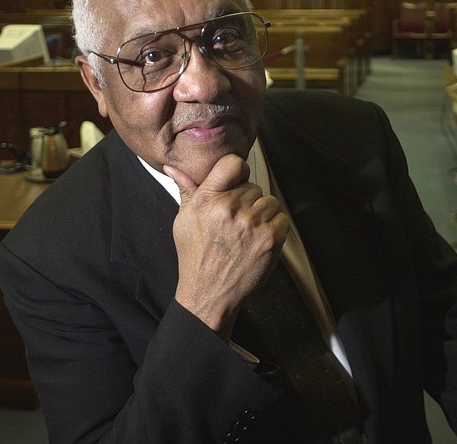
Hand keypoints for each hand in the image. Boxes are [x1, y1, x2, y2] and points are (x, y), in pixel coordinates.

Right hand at [164, 154, 288, 340]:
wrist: (209, 294)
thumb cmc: (195, 256)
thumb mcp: (183, 221)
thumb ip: (186, 191)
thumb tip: (174, 168)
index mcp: (207, 200)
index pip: (233, 163)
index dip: (238, 171)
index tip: (236, 183)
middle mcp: (230, 208)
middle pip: (252, 186)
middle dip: (247, 201)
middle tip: (236, 221)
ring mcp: (252, 224)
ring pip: (269, 201)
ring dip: (262, 214)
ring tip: (247, 231)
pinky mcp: (270, 239)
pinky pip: (281, 218)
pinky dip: (275, 227)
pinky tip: (259, 239)